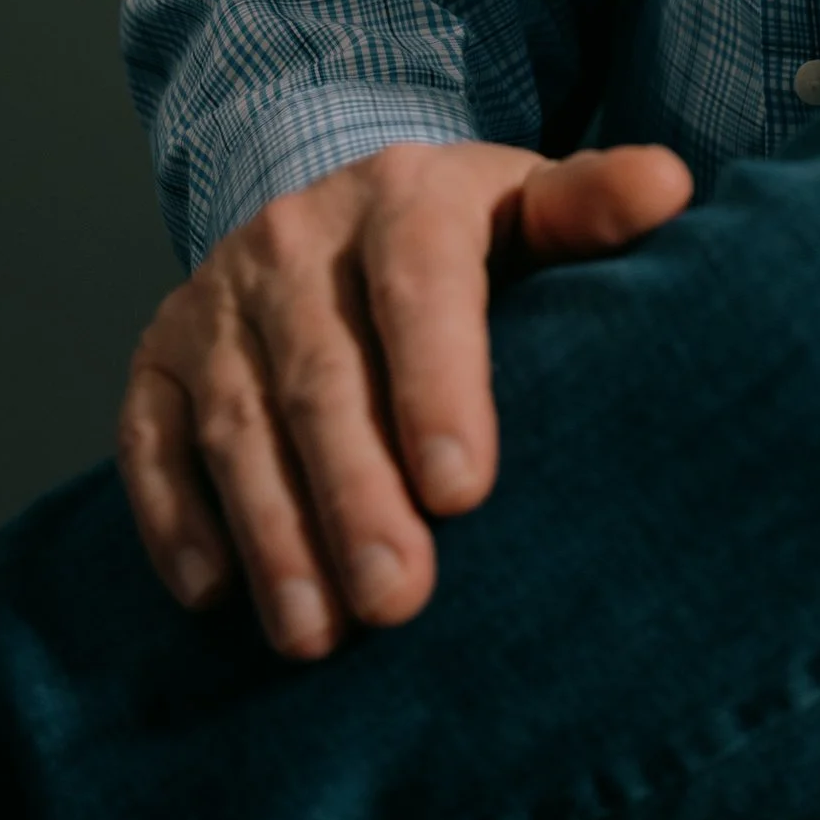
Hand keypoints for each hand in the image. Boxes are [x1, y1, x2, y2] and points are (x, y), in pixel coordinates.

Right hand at [116, 135, 690, 658]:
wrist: (343, 214)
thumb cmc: (470, 241)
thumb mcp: (533, 207)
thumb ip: (595, 206)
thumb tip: (669, 185)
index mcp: (405, 197)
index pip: (419, 285)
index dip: (438, 384)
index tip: (465, 492)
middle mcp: (296, 239)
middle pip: (322, 375)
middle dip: (356, 495)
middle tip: (398, 602)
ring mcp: (216, 298)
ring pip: (236, 422)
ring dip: (273, 532)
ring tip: (316, 634)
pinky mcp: (157, 356)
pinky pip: (150, 441)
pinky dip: (175, 520)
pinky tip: (214, 596)